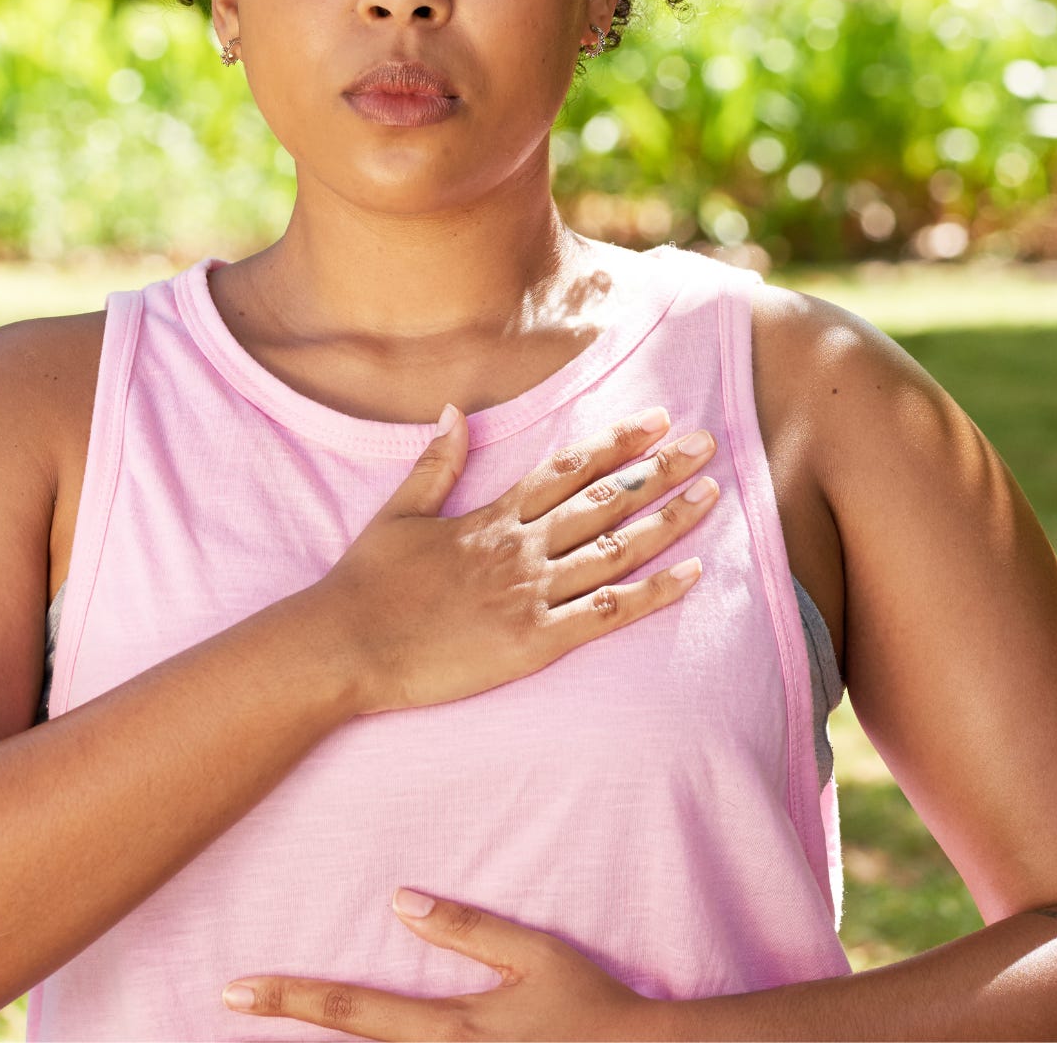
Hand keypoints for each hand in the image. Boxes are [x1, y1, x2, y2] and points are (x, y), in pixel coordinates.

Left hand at [220, 888, 663, 1039]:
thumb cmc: (589, 1003)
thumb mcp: (535, 954)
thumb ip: (467, 928)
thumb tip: (400, 900)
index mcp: (449, 1027)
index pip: (351, 1012)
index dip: (290, 998)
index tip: (236, 990)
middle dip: (282, 1031)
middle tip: (223, 1004)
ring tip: (264, 1029)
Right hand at [315, 402, 721, 714]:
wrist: (344, 647)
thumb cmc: (366, 585)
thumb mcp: (398, 512)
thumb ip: (435, 462)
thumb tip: (454, 409)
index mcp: (493, 516)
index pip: (568, 467)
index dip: (617, 441)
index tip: (657, 418)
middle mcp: (521, 547)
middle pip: (605, 499)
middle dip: (660, 468)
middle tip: (707, 443)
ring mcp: (531, 593)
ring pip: (615, 548)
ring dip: (668, 520)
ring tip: (712, 495)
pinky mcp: (534, 641)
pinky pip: (606, 613)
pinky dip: (652, 592)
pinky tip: (690, 574)